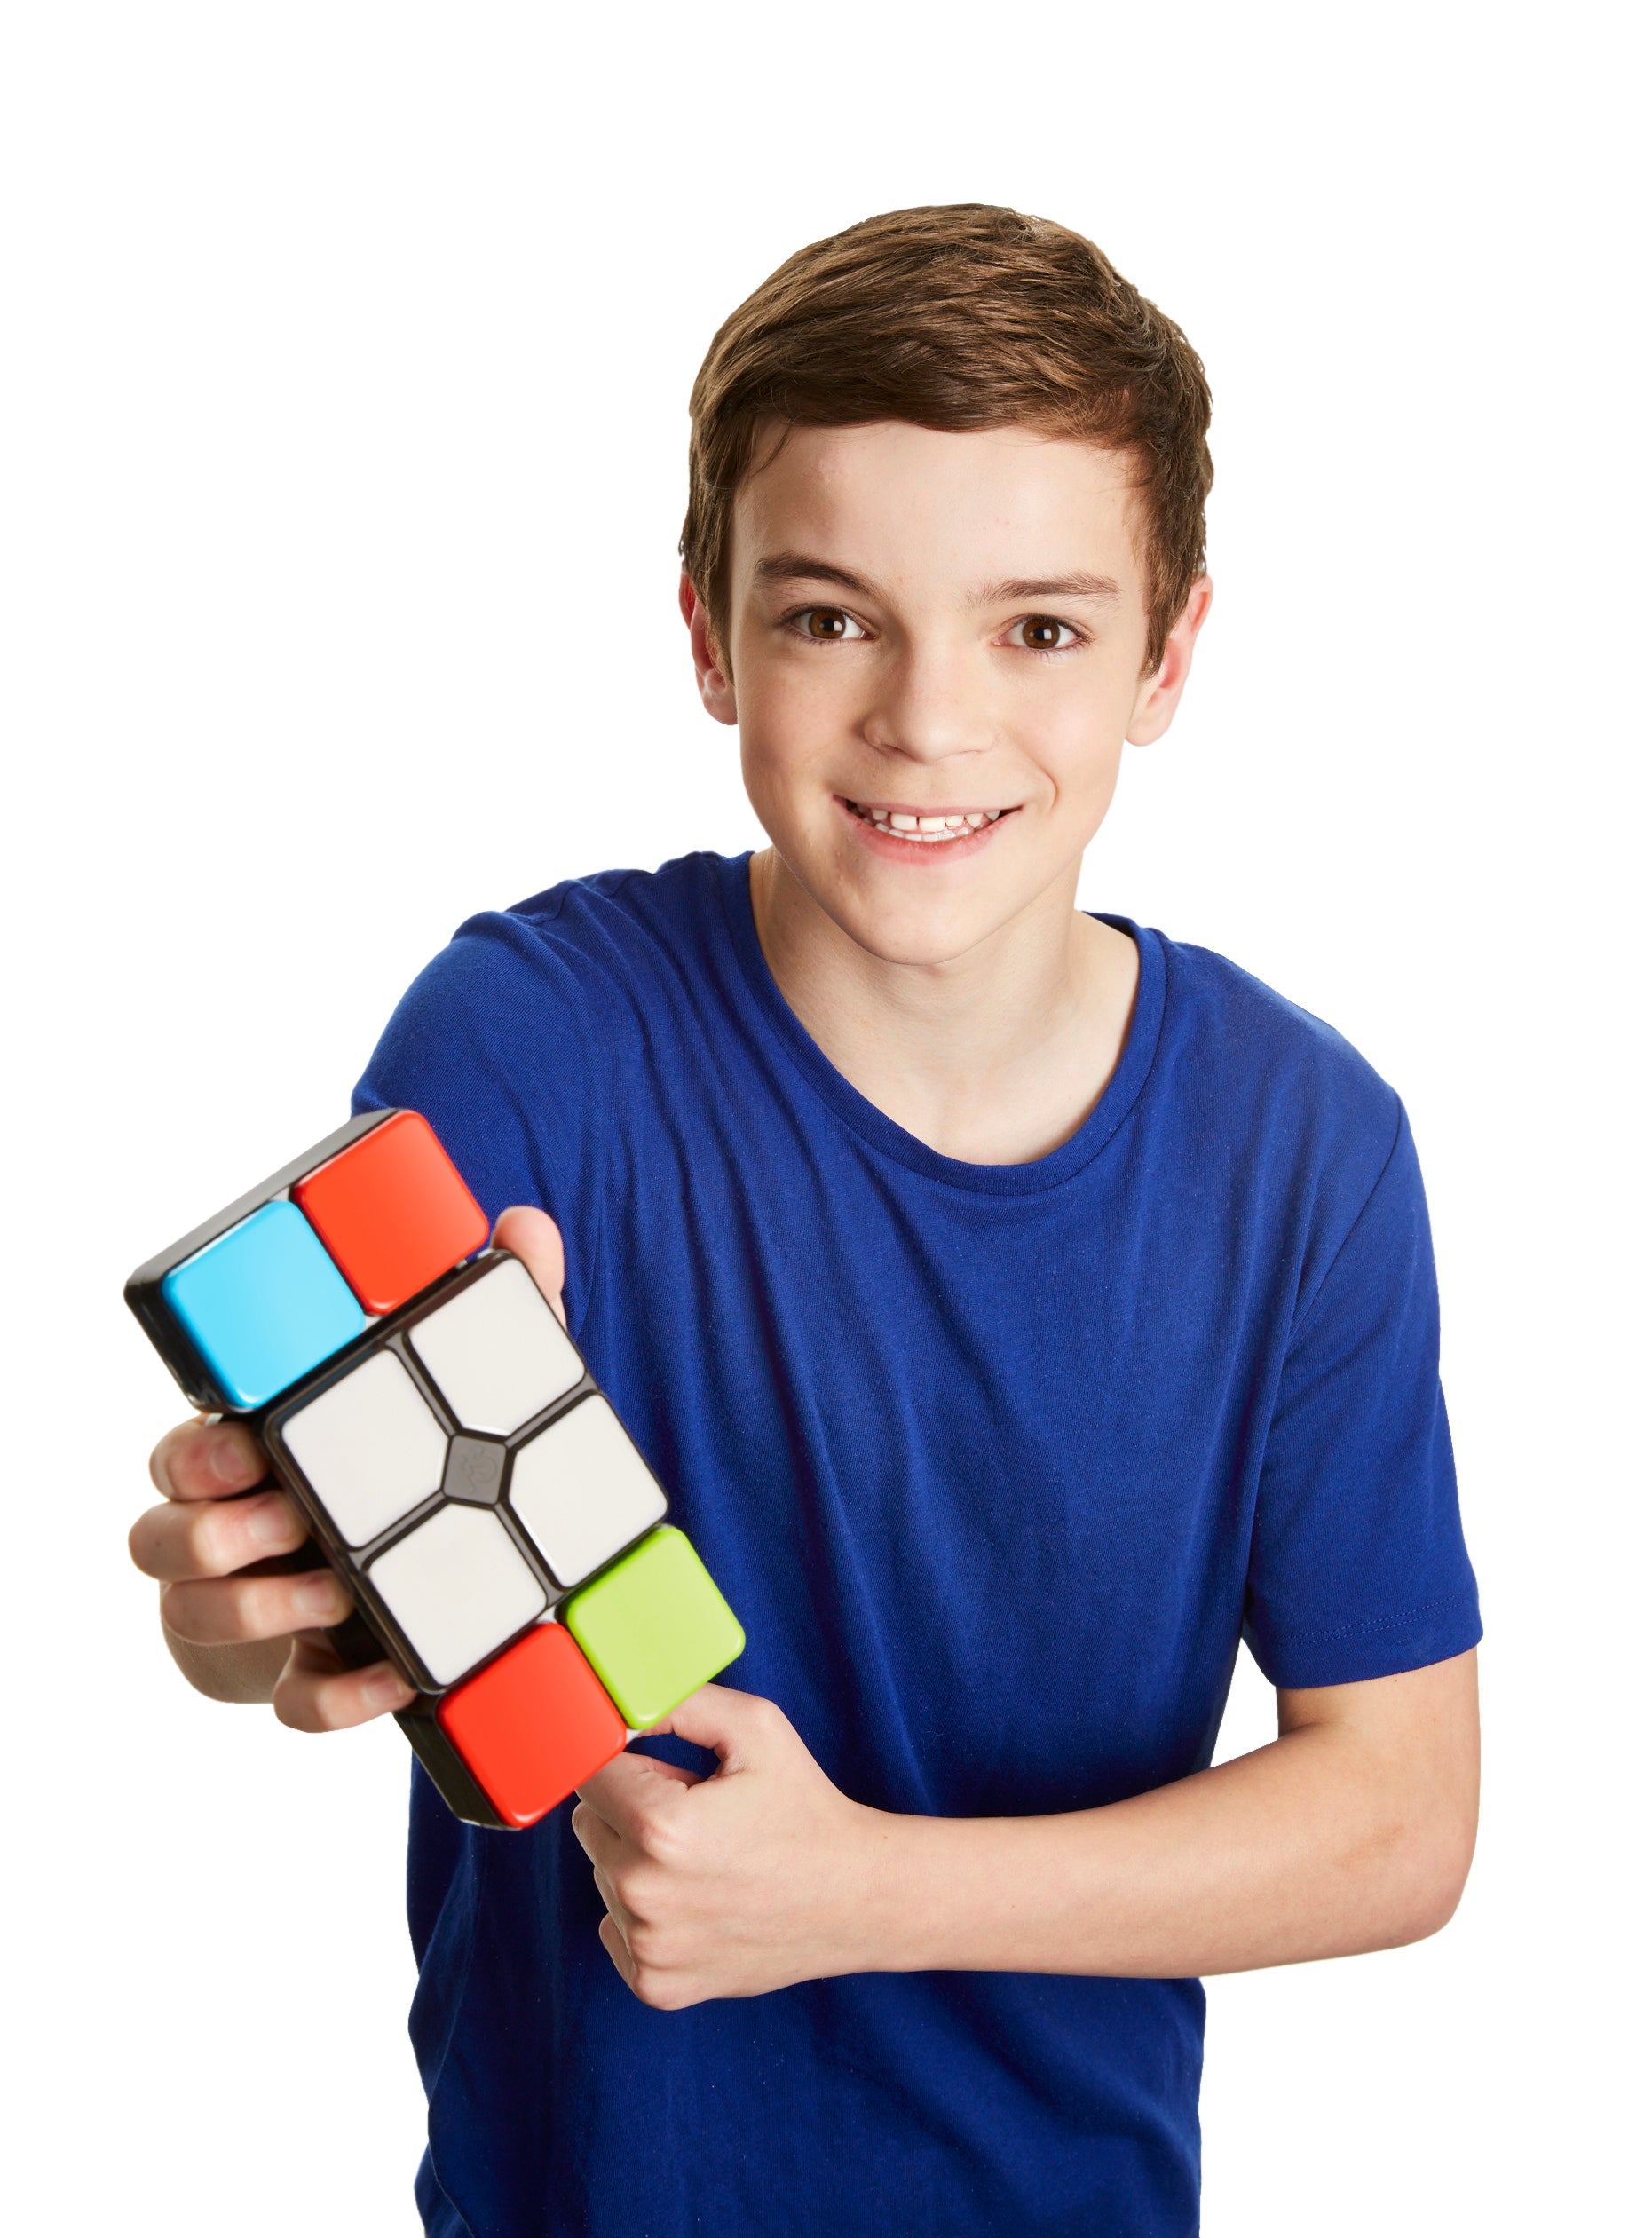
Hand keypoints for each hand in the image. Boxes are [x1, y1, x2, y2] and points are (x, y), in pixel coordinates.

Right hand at [128, 1202, 568, 1725]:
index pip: (182, 1449)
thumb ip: (487, 1310)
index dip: (194, 1452)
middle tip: (286, 1517)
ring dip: (262, 1606)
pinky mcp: (298, 1677)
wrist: (412, 1578)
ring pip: (196, 1615)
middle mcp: (231, 1533)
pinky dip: (337, 1695)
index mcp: (253, 1455)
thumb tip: (523, 1224)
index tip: (239, 1447)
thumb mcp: (462, 1384)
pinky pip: (290, 1702)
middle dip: (213, 1530)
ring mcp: (254, 1610)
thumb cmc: (412, 1466)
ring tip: (336, 1591)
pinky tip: (391, 1677)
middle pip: (158, 1535)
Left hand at [571, 1686, 893, 2007]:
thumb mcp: (755, 1728)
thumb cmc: (805, 1811)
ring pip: (604, 1876)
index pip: (590, 1771)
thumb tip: (615, 1706)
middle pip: (589, 1823)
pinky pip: (614, 1928)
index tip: (663, 1769)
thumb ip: (677, 1701)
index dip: (629, 1762)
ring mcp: (648, 1945)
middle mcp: (643, 1892)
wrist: (854, 1899)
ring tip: (707, 1860)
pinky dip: (647, 1914)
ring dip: (640, 1862)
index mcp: (661, 1825)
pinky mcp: (655, 1984)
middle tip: (697, 1815)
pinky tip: (699, 1903)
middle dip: (631, 1810)